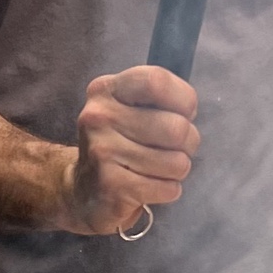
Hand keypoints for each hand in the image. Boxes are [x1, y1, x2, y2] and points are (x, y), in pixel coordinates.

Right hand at [61, 65, 199, 235]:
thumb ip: (159, 98)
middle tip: (172, 149)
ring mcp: (102, 151)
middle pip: (176, 127)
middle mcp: (99, 116)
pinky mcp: (111, 186)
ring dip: (177, 170)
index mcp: (106, 91)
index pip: (157, 81)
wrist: (84, 191)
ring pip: (177, 162)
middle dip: (188, 143)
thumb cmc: (121, 145)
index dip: (184, 99)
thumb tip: (188, 110)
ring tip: (157, 169)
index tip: (183, 113)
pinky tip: (149, 187)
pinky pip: (168, 188)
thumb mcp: (130, 110)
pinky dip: (168, 190)